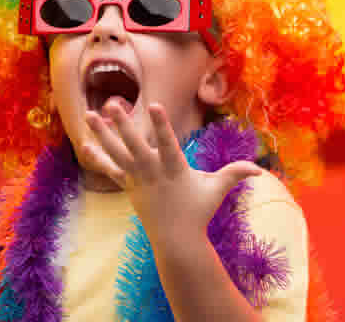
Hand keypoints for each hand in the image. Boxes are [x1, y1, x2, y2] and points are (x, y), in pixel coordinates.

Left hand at [83, 99, 262, 239]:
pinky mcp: (128, 186)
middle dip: (123, 124)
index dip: (161, 124)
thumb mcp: (218, 190)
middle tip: (112, 103)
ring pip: (117, 153)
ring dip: (103, 133)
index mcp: (175, 169)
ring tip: (89, 114)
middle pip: (135, 145)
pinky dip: (98, 156)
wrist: (175, 240)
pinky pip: (110, 169)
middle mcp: (152, 172)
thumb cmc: (199, 211)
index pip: (167, 143)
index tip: (154, 105)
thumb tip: (260, 169)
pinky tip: (84, 143)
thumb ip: (236, 173)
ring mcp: (137, 179)